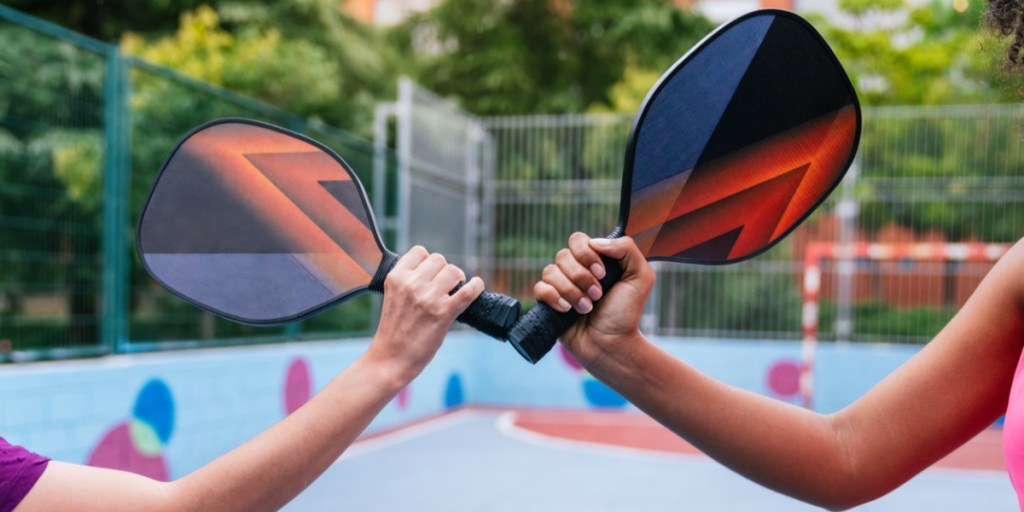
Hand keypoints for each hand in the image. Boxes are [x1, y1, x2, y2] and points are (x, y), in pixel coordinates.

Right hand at [368, 246, 483, 378]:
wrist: (390, 359)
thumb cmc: (393, 332)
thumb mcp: (393, 297)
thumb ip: (408, 282)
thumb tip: (435, 272)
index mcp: (396, 278)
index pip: (420, 252)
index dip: (428, 262)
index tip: (431, 274)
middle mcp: (411, 284)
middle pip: (439, 259)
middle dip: (444, 271)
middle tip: (445, 286)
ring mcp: (428, 298)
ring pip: (454, 271)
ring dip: (458, 280)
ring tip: (455, 291)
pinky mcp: (443, 313)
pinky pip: (469, 291)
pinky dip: (476, 287)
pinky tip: (476, 287)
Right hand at [533, 232, 655, 365]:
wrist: (612, 344)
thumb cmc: (625, 313)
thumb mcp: (640, 277)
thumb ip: (626, 249)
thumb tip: (595, 242)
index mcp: (593, 260)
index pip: (578, 240)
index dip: (587, 255)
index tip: (602, 274)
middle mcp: (574, 270)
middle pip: (563, 255)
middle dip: (581, 277)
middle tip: (597, 295)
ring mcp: (560, 286)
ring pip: (550, 271)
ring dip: (571, 291)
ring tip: (586, 308)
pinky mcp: (548, 302)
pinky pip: (540, 288)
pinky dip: (554, 297)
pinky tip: (568, 310)